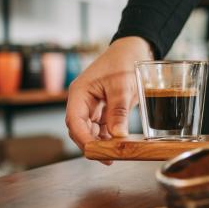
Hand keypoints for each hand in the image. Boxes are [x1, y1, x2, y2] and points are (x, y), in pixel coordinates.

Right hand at [65, 37, 152, 157]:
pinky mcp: (102, 108)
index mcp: (79, 92)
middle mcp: (82, 100)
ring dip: (101, 141)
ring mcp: (91, 104)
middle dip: (92, 144)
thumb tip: (118, 136)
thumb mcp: (122, 86)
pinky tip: (118, 144)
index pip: (74, 121)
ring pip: (90, 130)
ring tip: (115, 154)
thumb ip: (119, 111)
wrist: (134, 50)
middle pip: (80, 129)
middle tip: (108, 158)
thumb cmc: (124, 62)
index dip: (83, 139)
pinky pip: (102, 126)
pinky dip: (108, 135)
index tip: (96, 151)